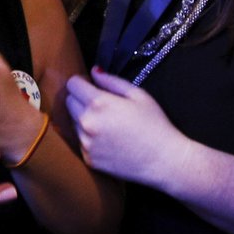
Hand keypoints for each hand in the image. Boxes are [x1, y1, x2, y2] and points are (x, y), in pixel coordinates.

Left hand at [65, 67, 190, 188]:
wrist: (164, 161)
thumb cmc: (155, 124)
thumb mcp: (138, 95)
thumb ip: (112, 80)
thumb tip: (94, 71)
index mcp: (98, 103)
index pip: (72, 84)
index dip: (82, 82)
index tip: (93, 86)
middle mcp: (86, 123)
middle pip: (69, 102)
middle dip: (80, 98)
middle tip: (101, 104)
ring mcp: (86, 143)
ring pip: (73, 121)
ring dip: (84, 118)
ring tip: (108, 123)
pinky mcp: (89, 159)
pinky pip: (81, 141)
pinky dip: (89, 137)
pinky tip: (109, 139)